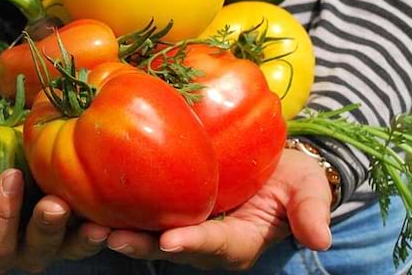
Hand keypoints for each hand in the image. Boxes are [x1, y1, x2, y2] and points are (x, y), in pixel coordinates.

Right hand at [0, 169, 110, 273]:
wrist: (14, 176)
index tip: (8, 175)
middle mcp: (28, 251)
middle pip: (35, 251)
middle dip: (43, 229)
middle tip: (53, 204)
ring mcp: (60, 244)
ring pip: (72, 248)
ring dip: (83, 237)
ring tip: (95, 224)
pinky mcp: (87, 230)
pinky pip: (100, 234)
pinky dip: (109, 227)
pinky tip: (118, 215)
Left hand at [105, 149, 332, 270]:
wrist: (272, 164)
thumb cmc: (292, 177)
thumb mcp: (308, 189)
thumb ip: (311, 211)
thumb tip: (321, 239)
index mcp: (240, 240)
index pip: (217, 245)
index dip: (195, 244)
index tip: (171, 242)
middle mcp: (207, 240)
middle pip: (172, 247)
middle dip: (142, 245)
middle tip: (111, 238)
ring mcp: (187, 224)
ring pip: (151, 234)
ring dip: (122, 231)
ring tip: (90, 226)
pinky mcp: (171, 206)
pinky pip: (145, 211)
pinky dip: (121, 209)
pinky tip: (93, 198)